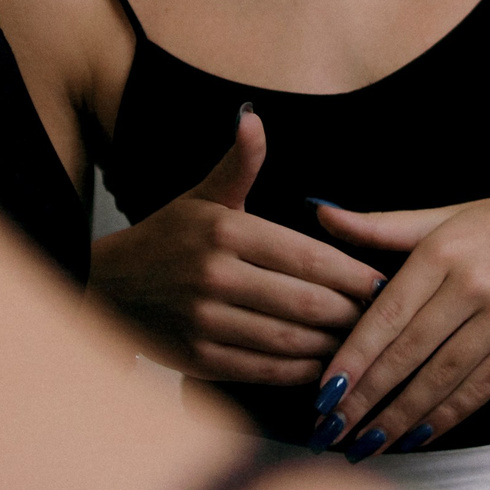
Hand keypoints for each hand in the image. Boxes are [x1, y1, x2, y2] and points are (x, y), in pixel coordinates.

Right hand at [87, 106, 385, 383]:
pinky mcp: (199, 360)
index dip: (353, 273)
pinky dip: (299, 371)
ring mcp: (206, 321)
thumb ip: (239, 163)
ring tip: (359, 342)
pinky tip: (321, 366)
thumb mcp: (202, 197)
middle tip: (381, 317)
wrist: (108, 287)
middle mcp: (215, 276)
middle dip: (351, 313)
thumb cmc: (168, 239)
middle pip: (306, 301)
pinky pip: (264, 369)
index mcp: (225, 230)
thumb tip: (253, 118)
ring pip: (290, 340)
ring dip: (331, 345)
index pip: (308, 256)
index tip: (382, 282)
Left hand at [306, 177, 489, 457]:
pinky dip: (447, 416)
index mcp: (441, 251)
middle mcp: (471, 285)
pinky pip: (481, 387)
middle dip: (366, 398)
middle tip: (330, 431)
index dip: (353, 358)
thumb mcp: (446, 215)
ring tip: (365, 445)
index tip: (323, 392)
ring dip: (400, 417)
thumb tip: (320, 212)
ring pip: (442, 378)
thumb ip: (382, 225)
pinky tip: (417, 436)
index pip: (387, 314)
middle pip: (409, 353)